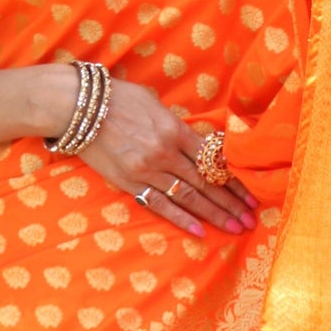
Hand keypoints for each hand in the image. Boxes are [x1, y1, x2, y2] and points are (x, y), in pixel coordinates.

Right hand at [73, 75, 256, 237]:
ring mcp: (147, 170)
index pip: (214, 160)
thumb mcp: (155, 104)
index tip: (252, 196)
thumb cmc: (118, 99)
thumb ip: (178, 127)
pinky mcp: (129, 183)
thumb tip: (198, 144)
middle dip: (231, 203)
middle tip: (251, 220)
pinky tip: (199, 231)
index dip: (235, 180)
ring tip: (235, 228)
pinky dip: (180, 218)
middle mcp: (166, 153)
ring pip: (188, 196)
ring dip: (214, 214)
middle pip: (206, 182)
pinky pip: (159, 204)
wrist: (78, 107)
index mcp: (176, 130)